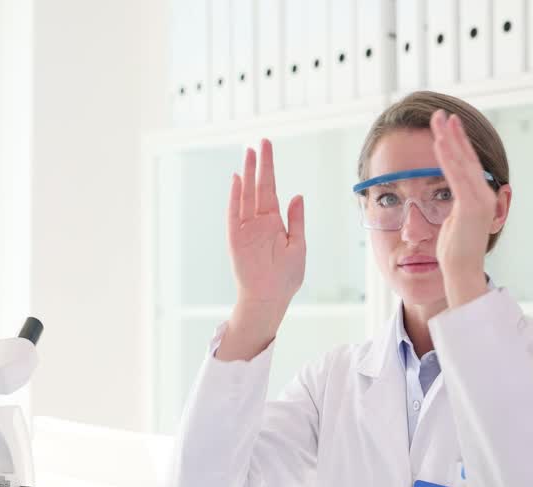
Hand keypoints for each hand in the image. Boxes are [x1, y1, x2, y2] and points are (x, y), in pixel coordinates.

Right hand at [217, 139, 305, 360]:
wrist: (270, 299)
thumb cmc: (286, 277)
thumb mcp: (298, 245)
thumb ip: (296, 221)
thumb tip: (297, 195)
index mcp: (275, 221)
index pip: (271, 188)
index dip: (269, 168)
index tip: (267, 148)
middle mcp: (259, 220)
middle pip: (258, 186)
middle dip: (259, 165)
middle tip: (260, 142)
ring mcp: (246, 228)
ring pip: (245, 195)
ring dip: (246, 175)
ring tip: (248, 154)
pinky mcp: (236, 238)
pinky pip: (234, 214)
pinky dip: (235, 197)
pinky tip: (237, 180)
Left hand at [430, 110, 494, 306]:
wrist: (463, 271)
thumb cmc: (455, 252)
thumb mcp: (453, 223)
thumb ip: (454, 209)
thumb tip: (451, 204)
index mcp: (477, 198)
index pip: (465, 165)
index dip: (457, 143)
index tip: (446, 126)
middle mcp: (481, 195)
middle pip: (465, 157)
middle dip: (453, 134)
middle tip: (442, 113)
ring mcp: (478, 199)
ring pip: (461, 162)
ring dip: (449, 139)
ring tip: (439, 120)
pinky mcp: (471, 206)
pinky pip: (457, 176)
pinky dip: (448, 158)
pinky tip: (440, 142)